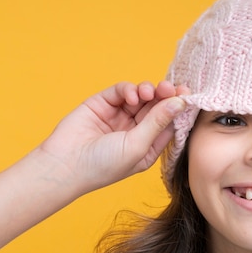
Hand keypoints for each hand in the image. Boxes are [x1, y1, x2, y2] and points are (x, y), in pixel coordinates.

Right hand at [38, 81, 188, 192]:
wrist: (63, 165)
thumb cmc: (103, 165)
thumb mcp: (138, 145)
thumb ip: (157, 122)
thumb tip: (179, 102)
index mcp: (149, 146)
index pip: (170, 123)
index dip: (179, 109)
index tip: (188, 95)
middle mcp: (136, 130)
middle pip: (158, 107)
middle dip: (166, 96)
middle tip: (171, 87)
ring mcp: (120, 116)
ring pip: (142, 97)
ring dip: (149, 91)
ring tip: (149, 92)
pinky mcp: (103, 104)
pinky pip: (122, 91)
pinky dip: (130, 90)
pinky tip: (132, 96)